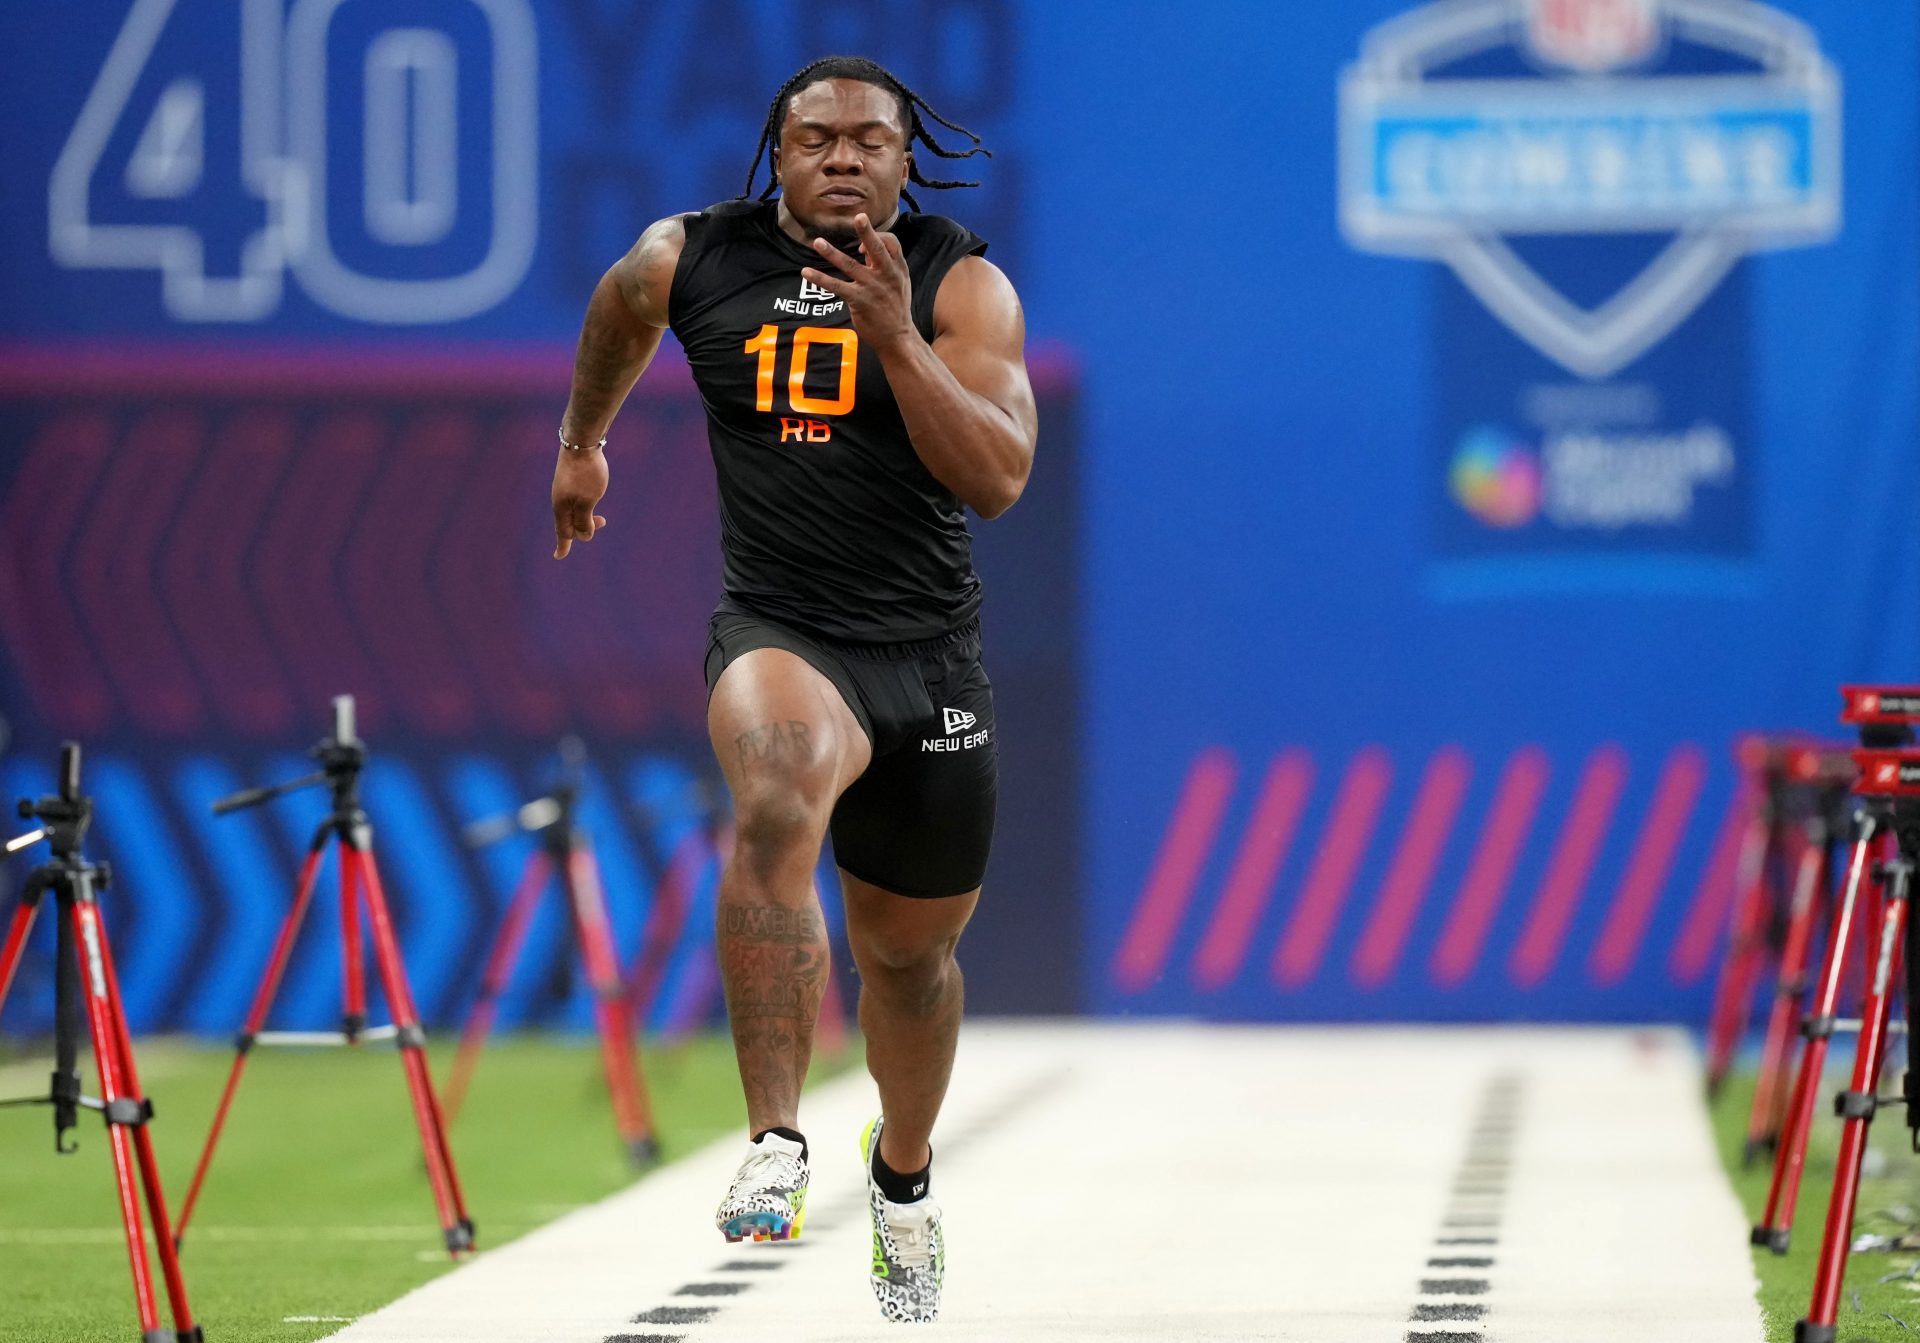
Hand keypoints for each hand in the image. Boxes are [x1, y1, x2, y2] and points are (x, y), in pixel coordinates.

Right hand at [551, 447, 607, 558]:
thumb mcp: (589, 500)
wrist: (581, 442)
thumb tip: (583, 535)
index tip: (559, 557)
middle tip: (602, 521)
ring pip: (573, 512)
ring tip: (600, 516)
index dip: (563, 546)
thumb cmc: (586, 473)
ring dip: (586, 518)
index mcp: (561, 507)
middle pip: (569, 524)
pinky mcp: (570, 480)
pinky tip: (591, 501)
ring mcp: (564, 489)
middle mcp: (560, 500)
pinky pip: (575, 501)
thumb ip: (584, 520)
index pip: (562, 532)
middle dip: (583, 529)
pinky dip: (584, 507)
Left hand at [800, 214, 915, 350]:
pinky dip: (820, 278)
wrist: (898, 338)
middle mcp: (887, 275)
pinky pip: (836, 286)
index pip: (891, 243)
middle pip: (877, 249)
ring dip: (832, 253)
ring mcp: (872, 288)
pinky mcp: (859, 301)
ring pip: (850, 265)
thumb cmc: (896, 308)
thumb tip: (866, 247)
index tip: (861, 246)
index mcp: (898, 269)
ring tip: (817, 242)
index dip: (877, 237)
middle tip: (859, 216)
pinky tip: (806, 272)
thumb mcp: (899, 283)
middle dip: (867, 232)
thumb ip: (884, 264)